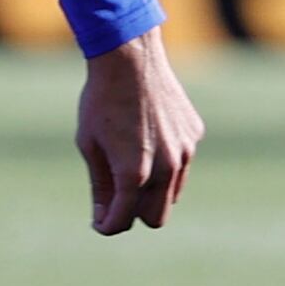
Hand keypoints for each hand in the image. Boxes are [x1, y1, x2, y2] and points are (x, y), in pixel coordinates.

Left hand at [75, 28, 201, 234]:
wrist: (130, 59)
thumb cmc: (100, 102)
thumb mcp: (90, 145)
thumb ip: (100, 186)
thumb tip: (103, 218)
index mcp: (134, 173)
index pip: (124, 220)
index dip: (107, 225)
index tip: (98, 222)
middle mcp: (166, 166)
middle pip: (155, 217)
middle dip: (134, 214)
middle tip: (114, 200)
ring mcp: (185, 151)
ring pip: (172, 193)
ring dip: (151, 190)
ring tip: (127, 165)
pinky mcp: (194, 135)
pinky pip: (180, 162)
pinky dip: (164, 162)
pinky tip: (146, 136)